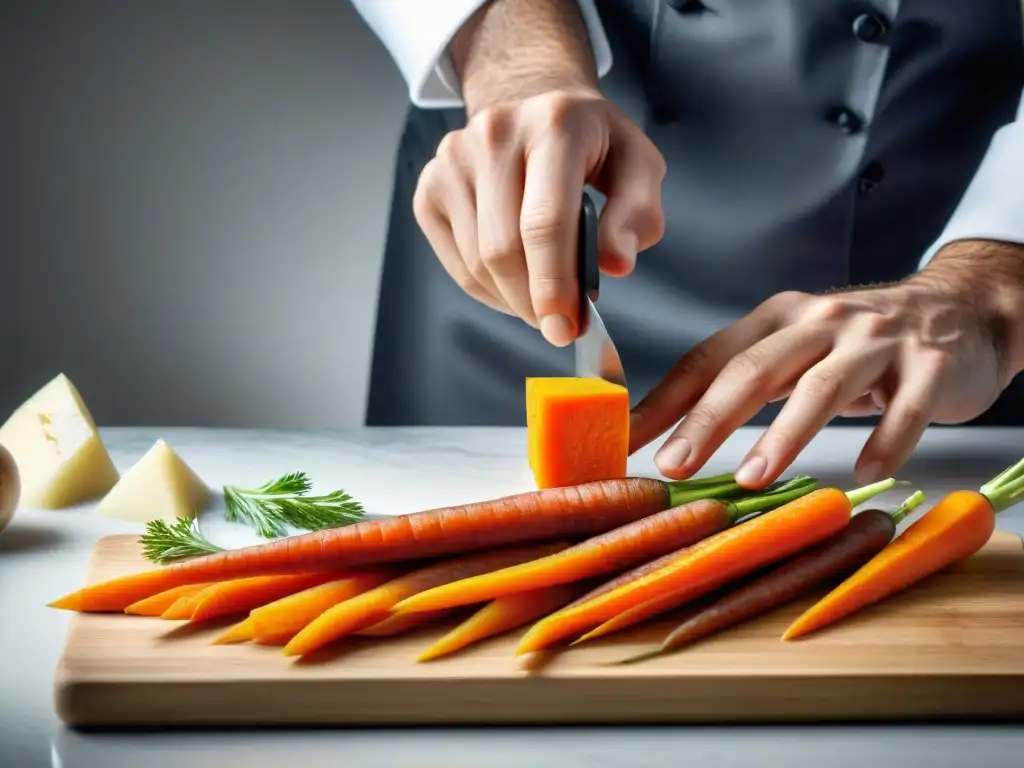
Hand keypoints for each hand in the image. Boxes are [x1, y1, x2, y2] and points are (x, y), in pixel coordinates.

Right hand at [412, 1, 665, 346]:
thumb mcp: (638, 165)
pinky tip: (514, 284)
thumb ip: (637, 214)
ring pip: (476, 262)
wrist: (533, 102)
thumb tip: (615, 265)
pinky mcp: (431, 185)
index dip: (554, 284)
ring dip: (512, 299)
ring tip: (542, 300)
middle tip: (559, 327)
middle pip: (502, 249)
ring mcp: (453, 159)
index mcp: (554, 124)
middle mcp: (494, 134)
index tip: (566, 328)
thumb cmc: (592, 143)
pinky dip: (487, 289)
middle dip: (533, 302)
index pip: (545, 222)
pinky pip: (455, 262)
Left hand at [628, 241, 1023, 488]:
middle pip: (755, 369)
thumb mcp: (797, 346)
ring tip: (752, 478)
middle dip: (709, 420)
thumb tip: (677, 430)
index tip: (629, 439)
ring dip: (784, 436)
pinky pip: (906, 407)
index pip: (709, 358)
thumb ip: (747, 379)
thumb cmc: (860, 341)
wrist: (960, 307)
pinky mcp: (931, 365)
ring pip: (823, 387)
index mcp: (778, 319)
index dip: (666, 400)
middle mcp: (822, 322)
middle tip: (675, 465)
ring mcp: (877, 342)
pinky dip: (885, 441)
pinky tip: (865, 472)